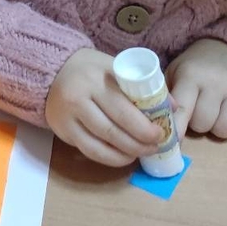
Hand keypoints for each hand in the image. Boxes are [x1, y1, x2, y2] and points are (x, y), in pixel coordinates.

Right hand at [44, 48, 164, 166]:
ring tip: (141, 153)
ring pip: (100, 145)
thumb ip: (143, 86)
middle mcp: (78, 99)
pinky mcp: (62, 130)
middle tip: (155, 147)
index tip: (161, 134)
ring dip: (125, 154)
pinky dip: (109, 158)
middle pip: (112, 131)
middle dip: (138, 144)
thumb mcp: (116, 67)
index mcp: (95, 80)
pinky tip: (122, 156)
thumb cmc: (91, 69)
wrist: (53, 71)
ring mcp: (67, 117)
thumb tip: (173, 108)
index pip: (123, 110)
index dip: (144, 128)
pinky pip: (88, 151)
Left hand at [167, 39, 226, 138]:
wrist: (226, 49)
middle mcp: (218, 80)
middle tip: (200, 111)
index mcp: (192, 74)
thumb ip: (166, 99)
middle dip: (199, 124)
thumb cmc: (194, 69)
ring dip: (218, 128)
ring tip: (217, 112)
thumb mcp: (174, 75)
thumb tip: (164, 125)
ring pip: (226, 129)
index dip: (177, 129)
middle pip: (204, 124)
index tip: (174, 142)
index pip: (183, 110)